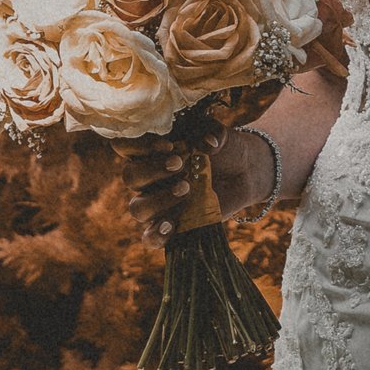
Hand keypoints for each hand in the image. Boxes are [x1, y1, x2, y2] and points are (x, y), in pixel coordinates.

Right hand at [111, 108, 227, 240]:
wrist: (244, 172)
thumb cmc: (225, 148)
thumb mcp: (220, 134)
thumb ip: (213, 132)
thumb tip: (208, 143)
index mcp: (153, 150)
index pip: (126, 146)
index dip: (140, 146)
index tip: (168, 145)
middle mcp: (149, 177)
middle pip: (130, 176)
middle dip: (153, 170)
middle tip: (180, 164)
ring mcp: (158, 203)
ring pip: (137, 208)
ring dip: (158, 200)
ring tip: (186, 189)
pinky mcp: (171, 225)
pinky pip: (150, 237)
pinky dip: (156, 235)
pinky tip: (172, 226)